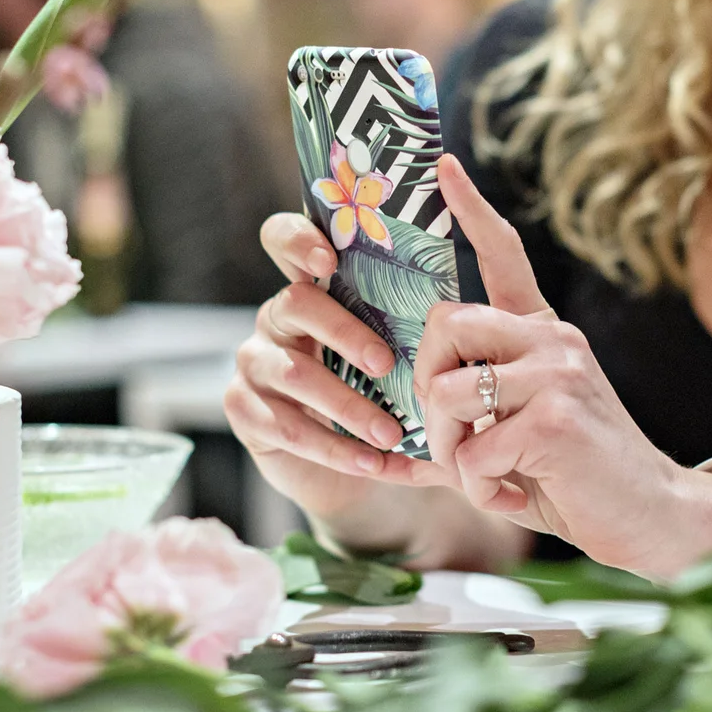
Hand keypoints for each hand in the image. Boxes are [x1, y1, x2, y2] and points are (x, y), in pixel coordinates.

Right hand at [223, 211, 444, 522]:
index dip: (298, 241)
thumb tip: (468, 295)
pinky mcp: (243, 409)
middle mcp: (276, 317)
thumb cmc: (391, 396)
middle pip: (296, 303)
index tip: (328, 261)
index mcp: (313, 287)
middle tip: (386, 364)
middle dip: (344, 332)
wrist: (360, 472)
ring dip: (348, 406)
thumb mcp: (408, 356)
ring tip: (391, 433)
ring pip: (294, 374)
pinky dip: (337, 450)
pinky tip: (374, 464)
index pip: (283, 238)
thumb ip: (419, 321)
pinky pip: (287, 427)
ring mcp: (254, 361)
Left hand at [413, 155, 711, 578]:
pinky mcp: (554, 418)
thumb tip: (383, 455)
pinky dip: (478, 486)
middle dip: (425, 387)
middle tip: (451, 436)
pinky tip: (511, 493)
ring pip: (446, 393)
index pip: (505, 256)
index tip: (442, 168)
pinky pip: (472, 451)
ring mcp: (556, 374)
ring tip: (485, 474)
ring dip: (448, 450)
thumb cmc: (579, 481)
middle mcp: (553, 340)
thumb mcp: (515, 442)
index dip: (471, 210)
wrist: (652, 519)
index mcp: (543, 336)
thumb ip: (458, 435)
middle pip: (444, 325)